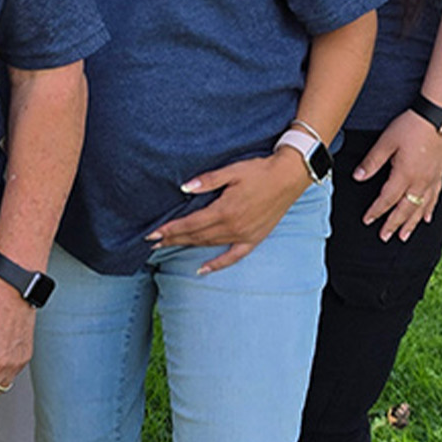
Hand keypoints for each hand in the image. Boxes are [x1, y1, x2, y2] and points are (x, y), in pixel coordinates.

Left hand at [147, 150, 309, 272]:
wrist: (289, 178)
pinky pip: (233, 256)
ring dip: (188, 246)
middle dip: (172, 239)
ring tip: (168, 247)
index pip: (190, 224)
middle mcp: (233, 227)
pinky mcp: (254, 239)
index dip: (170, 229)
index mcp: (225, 210)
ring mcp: (244, 235)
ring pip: (209, 245)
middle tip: (152, 242)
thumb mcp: (232, 171)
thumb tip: (184, 188)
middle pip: (196, 237)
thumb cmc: (259, 171)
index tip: (152, 233)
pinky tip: (203, 269)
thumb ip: (207, 181)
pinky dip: (217, 264)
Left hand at [355, 110, 441, 241]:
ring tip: (404, 236)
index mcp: (404, 174)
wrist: (440, 118)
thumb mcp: (386, 142)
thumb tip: (357, 177)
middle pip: (405, 209)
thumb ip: (372, 162)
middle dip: (393, 224)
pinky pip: (435, 198)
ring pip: (421, 208)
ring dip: (412, 223)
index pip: (387, 199)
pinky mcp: (440, 175)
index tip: (367, 220)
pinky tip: (428, 218)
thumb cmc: (411, 126)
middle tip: (385, 237)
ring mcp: (432, 180)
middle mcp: (420, 182)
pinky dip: (430, 210)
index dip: (376, 211)